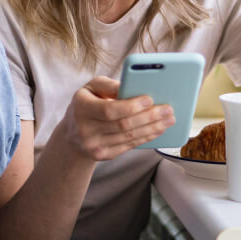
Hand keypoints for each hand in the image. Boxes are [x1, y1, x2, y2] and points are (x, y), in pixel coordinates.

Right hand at [57, 77, 175, 161]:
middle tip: (168, 109)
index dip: (131, 106)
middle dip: (149, 117)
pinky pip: (129, 146)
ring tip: (168, 119)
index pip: (109, 110)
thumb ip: (110, 85)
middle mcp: (85, 129)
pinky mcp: (103, 155)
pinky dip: (146, 137)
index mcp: (82, 108)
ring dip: (153, 128)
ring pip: (129, 137)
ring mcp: (94, 145)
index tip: (150, 99)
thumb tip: (132, 86)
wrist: (72, 134)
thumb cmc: (87, 103)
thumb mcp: (92, 87)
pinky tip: (158, 129)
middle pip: (123, 125)